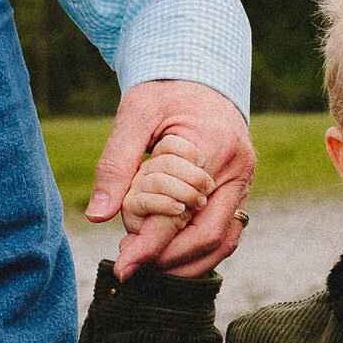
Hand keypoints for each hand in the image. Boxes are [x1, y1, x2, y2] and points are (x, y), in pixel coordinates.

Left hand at [87, 81, 255, 279]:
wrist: (201, 74)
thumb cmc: (165, 89)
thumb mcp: (134, 114)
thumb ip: (115, 163)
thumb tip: (98, 215)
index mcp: (214, 148)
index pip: (182, 212)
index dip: (152, 244)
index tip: (123, 265)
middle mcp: (238, 170)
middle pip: (211, 236)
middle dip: (170, 260)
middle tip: (132, 267)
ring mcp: (244, 181)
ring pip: (225, 241)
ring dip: (188, 263)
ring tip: (149, 267)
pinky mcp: (240, 189)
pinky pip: (227, 231)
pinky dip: (199, 250)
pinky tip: (169, 253)